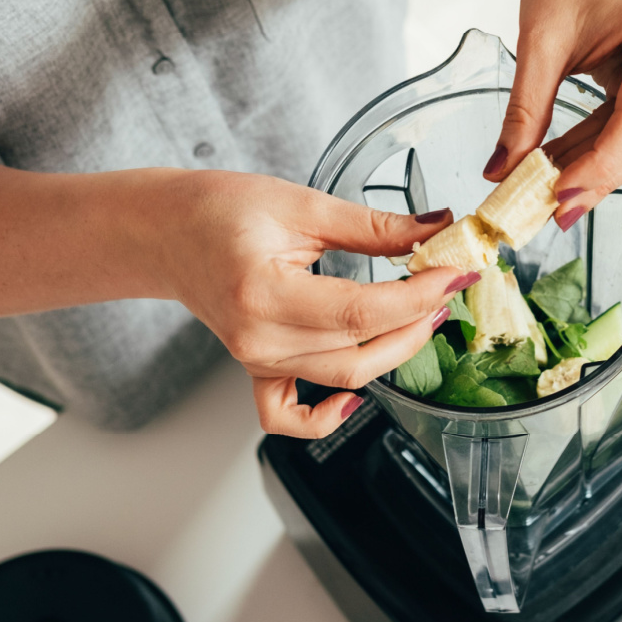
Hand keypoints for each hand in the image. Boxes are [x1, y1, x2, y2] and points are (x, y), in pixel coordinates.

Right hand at [147, 171, 475, 438]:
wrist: (166, 230)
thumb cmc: (219, 209)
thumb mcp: (302, 204)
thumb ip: (373, 226)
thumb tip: (435, 229)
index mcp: (264, 292)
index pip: (362, 311)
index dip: (419, 295)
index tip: (455, 273)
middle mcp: (258, 338)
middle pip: (360, 351)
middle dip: (418, 321)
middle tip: (448, 286)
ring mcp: (256, 360)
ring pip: (343, 377)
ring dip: (395, 350)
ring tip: (424, 312)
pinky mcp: (257, 369)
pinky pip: (288, 416)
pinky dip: (325, 417)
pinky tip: (355, 399)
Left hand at [484, 0, 621, 228]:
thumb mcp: (538, 44)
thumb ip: (524, 112)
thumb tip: (501, 173)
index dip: (601, 167)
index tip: (559, 199)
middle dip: (597, 176)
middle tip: (551, 213)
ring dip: (595, 167)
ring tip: (546, 192)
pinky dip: (598, 148)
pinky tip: (561, 167)